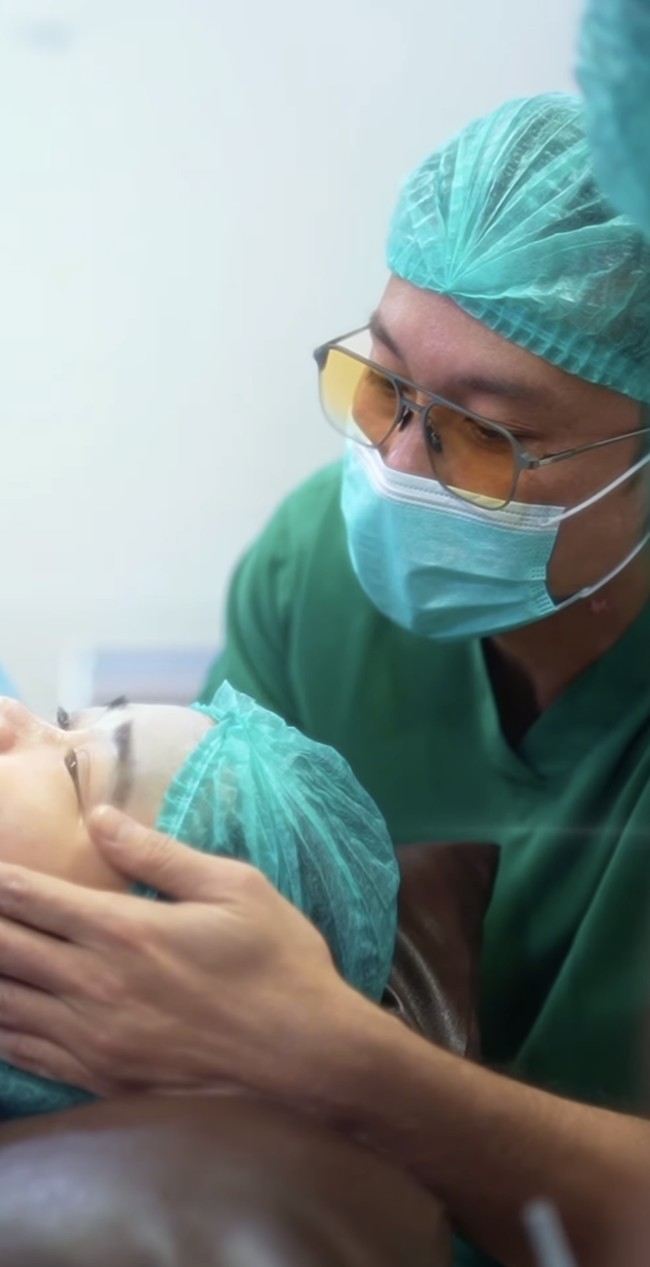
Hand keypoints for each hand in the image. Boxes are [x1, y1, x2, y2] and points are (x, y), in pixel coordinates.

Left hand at [0, 807, 355, 1096]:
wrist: (307, 1054)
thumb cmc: (276, 960)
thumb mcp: (232, 887)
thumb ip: (157, 853)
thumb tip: (98, 816)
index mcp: (123, 930)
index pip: (29, 898)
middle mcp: (94, 985)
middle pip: (5, 950)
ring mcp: (93, 1039)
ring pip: (4, 1005)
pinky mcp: (102, 1077)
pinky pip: (26, 1053)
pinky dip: (1, 1028)